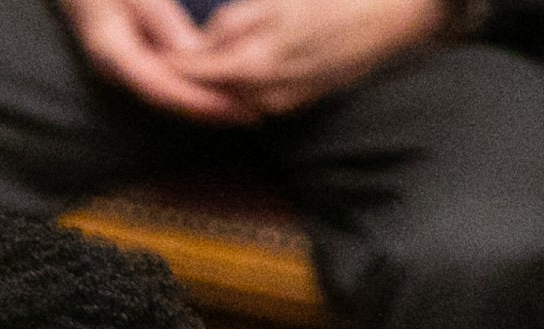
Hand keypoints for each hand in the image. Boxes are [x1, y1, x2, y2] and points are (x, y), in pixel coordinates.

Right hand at [55, 0, 265, 122]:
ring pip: (166, 97)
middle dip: (208, 111)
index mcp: (111, 53)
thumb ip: (160, 20)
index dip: (200, 102)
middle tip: (252, 116)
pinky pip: (162, 84)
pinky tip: (217, 91)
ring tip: (243, 110)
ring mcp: (119, 68)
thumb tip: (193, 54)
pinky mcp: (128, 62)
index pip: (162, 88)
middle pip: (166, 102)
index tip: (235, 108)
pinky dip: (192, 90)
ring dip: (203, 105)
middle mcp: (113, 70)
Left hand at [187, 0, 449, 115]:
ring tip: (198, 63)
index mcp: (253, 65)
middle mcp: (264, 95)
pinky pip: (258, 101)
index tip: (146, 50)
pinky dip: (241, 88)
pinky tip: (240, 67)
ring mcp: (284, 103)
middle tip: (161, 59)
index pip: (190, 74)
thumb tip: (199, 44)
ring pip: (231, 100)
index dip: (165, 63)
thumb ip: (233, 24)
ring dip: (214, 86)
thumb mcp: (277, 1)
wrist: (397, 15)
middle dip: (186, 79)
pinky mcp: (301, 102)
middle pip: (207, 95)